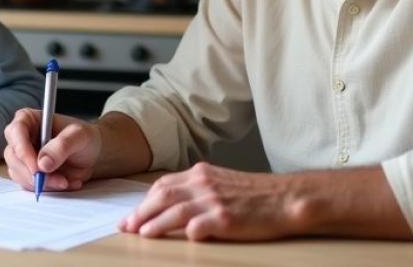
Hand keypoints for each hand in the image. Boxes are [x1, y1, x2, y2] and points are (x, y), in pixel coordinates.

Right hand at [2, 108, 101, 192]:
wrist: (92, 155)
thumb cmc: (85, 138)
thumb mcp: (80, 136)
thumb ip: (62, 146)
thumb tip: (43, 163)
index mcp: (28, 119)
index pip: (15, 132)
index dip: (22, 151)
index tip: (37, 168)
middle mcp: (21, 138)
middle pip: (13, 157)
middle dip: (35, 173)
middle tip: (59, 179)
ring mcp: (22, 157)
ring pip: (19, 174)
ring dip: (43, 183)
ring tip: (66, 180)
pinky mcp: (27, 173)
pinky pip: (29, 185)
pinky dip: (47, 188)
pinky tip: (65, 183)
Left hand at [119, 162, 303, 240]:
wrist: (285, 198)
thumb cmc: (255, 194)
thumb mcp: (222, 182)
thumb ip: (197, 189)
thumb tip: (171, 204)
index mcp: (201, 173)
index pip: (163, 185)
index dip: (145, 201)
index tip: (132, 215)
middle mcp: (204, 184)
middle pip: (162, 196)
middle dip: (141, 212)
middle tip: (127, 226)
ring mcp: (214, 201)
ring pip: (174, 210)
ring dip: (154, 223)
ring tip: (142, 234)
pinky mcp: (226, 218)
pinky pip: (198, 226)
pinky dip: (184, 232)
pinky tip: (174, 238)